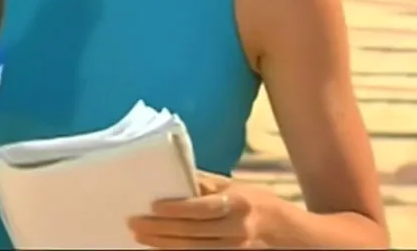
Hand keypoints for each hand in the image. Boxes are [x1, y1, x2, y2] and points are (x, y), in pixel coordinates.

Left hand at [128, 171, 276, 248]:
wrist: (281, 230)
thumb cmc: (252, 202)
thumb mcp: (233, 187)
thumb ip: (204, 183)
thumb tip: (172, 174)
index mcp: (238, 203)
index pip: (204, 208)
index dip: (178, 208)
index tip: (154, 206)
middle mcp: (237, 229)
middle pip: (193, 232)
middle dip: (160, 229)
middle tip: (135, 223)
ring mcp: (234, 249)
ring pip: (193, 249)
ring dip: (163, 243)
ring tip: (140, 236)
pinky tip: (159, 246)